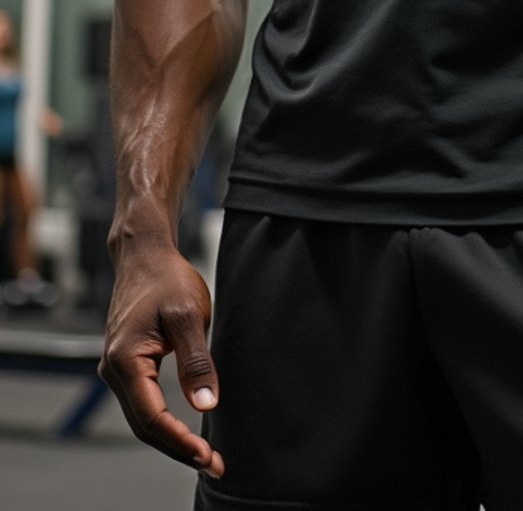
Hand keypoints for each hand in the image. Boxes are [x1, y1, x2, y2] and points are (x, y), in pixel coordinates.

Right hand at [99, 244, 223, 479]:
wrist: (145, 255)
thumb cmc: (167, 279)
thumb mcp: (189, 315)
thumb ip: (196, 361)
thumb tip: (206, 404)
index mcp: (125, 360)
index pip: (151, 418)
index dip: (180, 441)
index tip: (208, 456)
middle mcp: (113, 370)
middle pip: (143, 426)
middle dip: (177, 448)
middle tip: (213, 463)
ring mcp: (116, 368)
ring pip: (141, 417)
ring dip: (170, 438)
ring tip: (203, 454)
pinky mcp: (125, 365)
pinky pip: (141, 403)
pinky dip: (162, 421)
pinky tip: (183, 430)